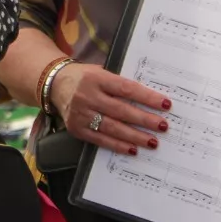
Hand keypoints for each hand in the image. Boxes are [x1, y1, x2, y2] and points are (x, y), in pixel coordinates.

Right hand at [50, 63, 171, 156]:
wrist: (55, 83)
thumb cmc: (84, 77)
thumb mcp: (101, 73)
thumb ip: (120, 85)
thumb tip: (150, 100)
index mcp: (96, 78)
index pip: (126, 89)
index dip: (146, 97)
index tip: (165, 104)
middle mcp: (87, 96)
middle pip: (121, 110)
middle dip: (144, 119)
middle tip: (163, 126)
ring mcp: (81, 114)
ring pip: (112, 128)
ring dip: (135, 136)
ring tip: (153, 141)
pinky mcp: (76, 129)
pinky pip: (100, 140)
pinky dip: (117, 145)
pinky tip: (132, 149)